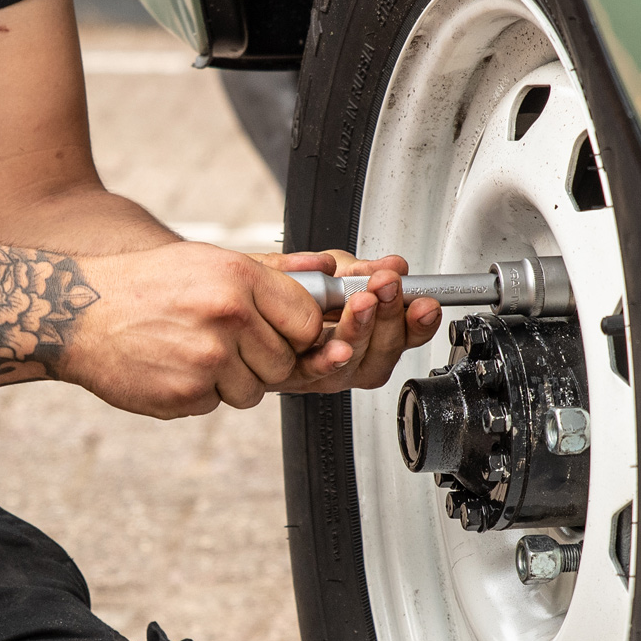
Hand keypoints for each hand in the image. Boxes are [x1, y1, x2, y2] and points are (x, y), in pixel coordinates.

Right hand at [56, 241, 339, 417]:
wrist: (78, 313)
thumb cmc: (149, 285)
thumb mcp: (209, 261)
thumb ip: (273, 271)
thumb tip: (329, 268)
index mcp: (239, 278)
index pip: (307, 321)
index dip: (296, 333)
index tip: (277, 331)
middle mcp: (228, 315)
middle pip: (285, 362)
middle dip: (262, 361)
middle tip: (223, 342)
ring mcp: (207, 358)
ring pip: (256, 391)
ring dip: (232, 381)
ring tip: (194, 352)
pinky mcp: (187, 393)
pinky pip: (218, 405)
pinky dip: (200, 394)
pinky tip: (173, 367)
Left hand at [253, 250, 443, 393]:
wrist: (216, 296)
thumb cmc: (266, 285)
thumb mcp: (315, 268)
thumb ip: (352, 269)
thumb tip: (392, 265)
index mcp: (359, 329)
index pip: (402, 332)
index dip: (417, 321)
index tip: (424, 301)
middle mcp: (344, 355)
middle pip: (383, 351)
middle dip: (391, 318)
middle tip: (388, 286)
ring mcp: (320, 368)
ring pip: (355, 363)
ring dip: (364, 331)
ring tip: (365, 301)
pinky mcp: (291, 375)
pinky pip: (317, 372)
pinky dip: (331, 360)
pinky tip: (340, 347)